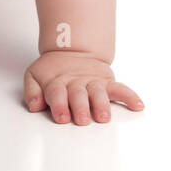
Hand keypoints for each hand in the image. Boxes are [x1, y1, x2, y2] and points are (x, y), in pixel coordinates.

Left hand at [24, 50, 144, 124]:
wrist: (71, 49)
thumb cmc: (51, 71)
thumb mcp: (34, 76)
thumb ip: (32, 91)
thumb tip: (34, 106)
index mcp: (57, 82)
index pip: (57, 94)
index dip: (59, 105)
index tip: (62, 117)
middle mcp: (76, 83)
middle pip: (79, 95)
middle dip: (81, 108)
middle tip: (82, 120)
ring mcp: (93, 82)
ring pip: (98, 93)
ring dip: (101, 105)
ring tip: (104, 117)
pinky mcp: (106, 82)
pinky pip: (120, 88)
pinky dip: (130, 96)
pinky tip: (138, 106)